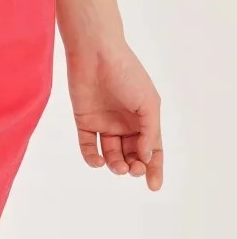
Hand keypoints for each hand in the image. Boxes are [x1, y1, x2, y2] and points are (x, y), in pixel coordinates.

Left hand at [66, 40, 162, 189]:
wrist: (96, 53)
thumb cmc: (127, 73)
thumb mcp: (149, 103)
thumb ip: (150, 132)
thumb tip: (146, 158)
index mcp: (143, 118)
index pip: (152, 149)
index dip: (154, 168)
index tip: (153, 186)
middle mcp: (124, 123)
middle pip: (131, 155)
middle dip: (134, 167)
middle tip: (133, 168)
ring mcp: (104, 122)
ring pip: (111, 154)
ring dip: (116, 165)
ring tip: (118, 165)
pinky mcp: (84, 120)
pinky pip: (88, 146)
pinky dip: (92, 158)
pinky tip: (98, 161)